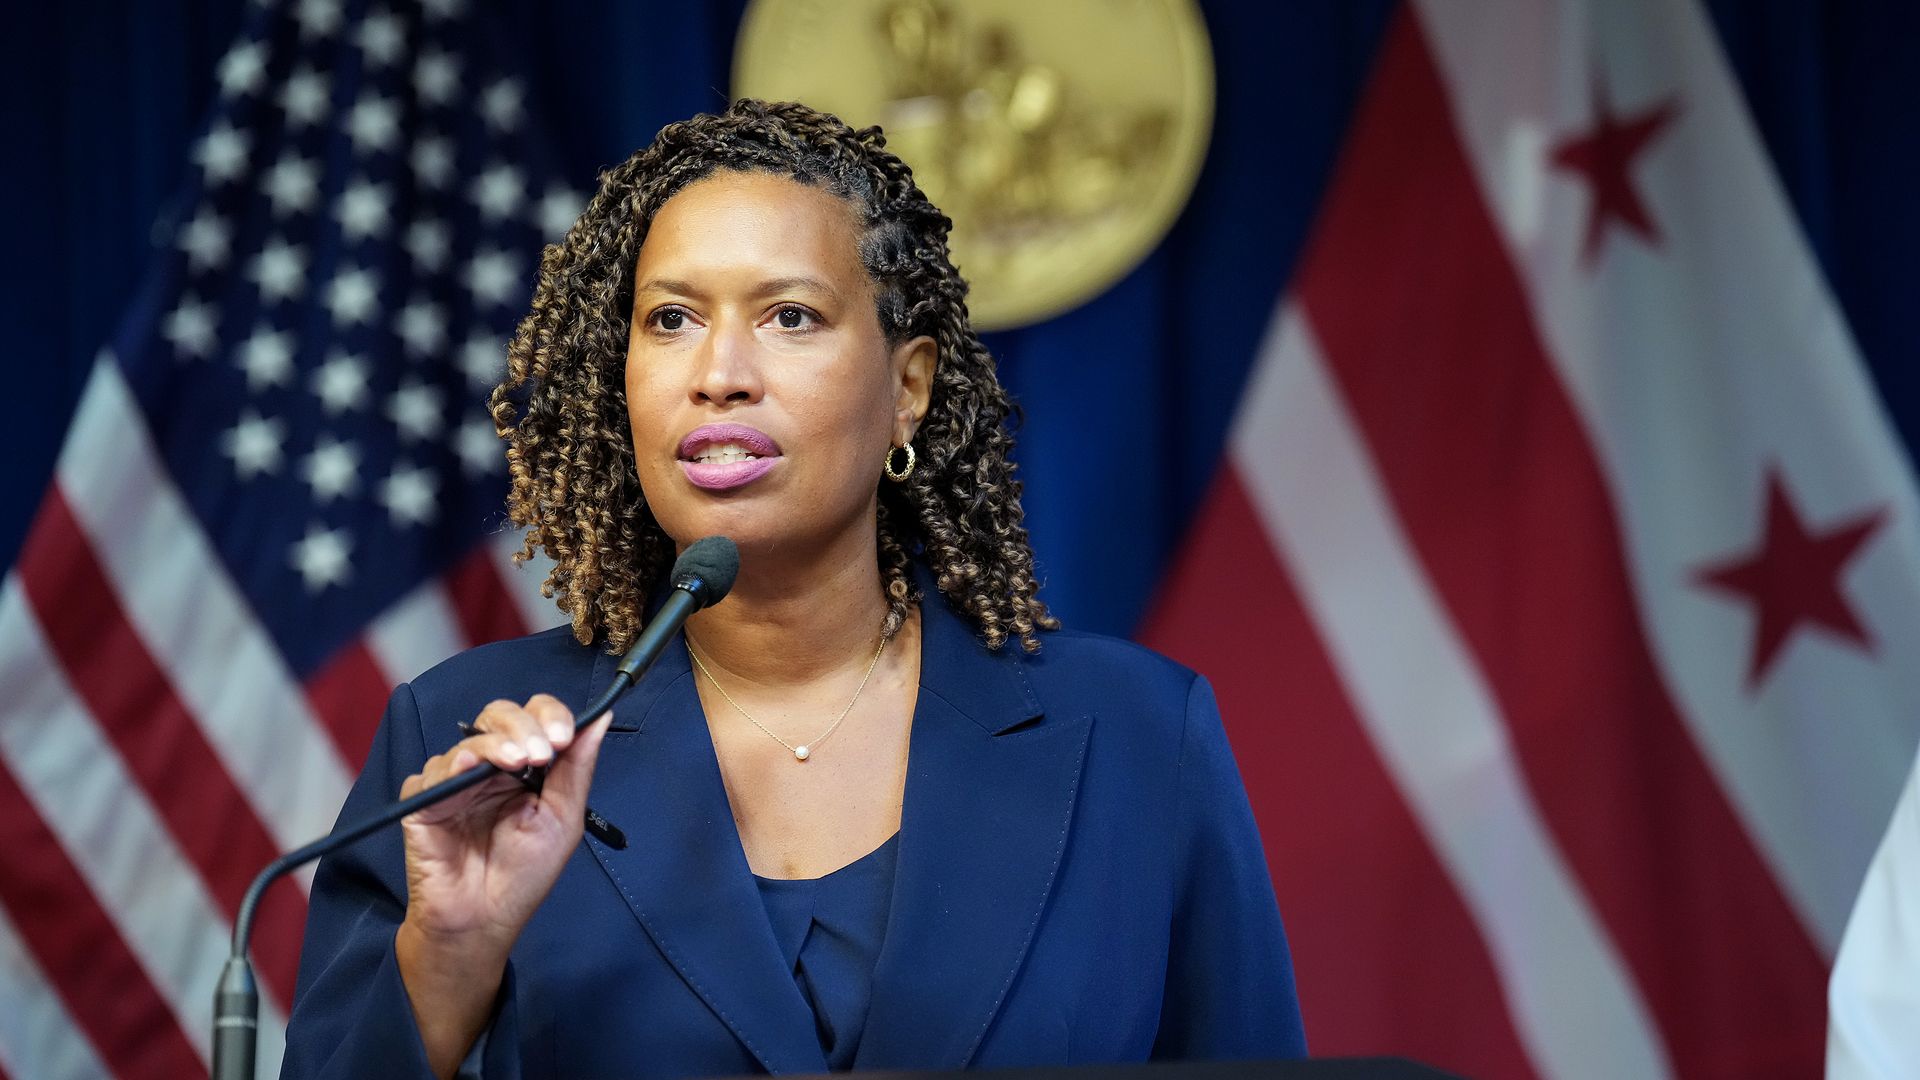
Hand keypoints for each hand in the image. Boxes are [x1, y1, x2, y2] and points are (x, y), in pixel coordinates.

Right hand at [393, 695, 610, 1078]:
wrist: (484, 920)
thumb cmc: (524, 875)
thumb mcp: (563, 818)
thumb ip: (577, 767)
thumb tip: (600, 717)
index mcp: (524, 767)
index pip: (534, 718)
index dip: (549, 716)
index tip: (563, 736)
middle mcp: (489, 767)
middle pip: (499, 716)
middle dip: (522, 725)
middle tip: (540, 752)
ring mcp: (454, 781)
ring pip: (469, 740)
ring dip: (495, 744)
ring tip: (517, 762)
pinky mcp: (423, 802)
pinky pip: (432, 772)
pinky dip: (452, 766)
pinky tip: (468, 772)